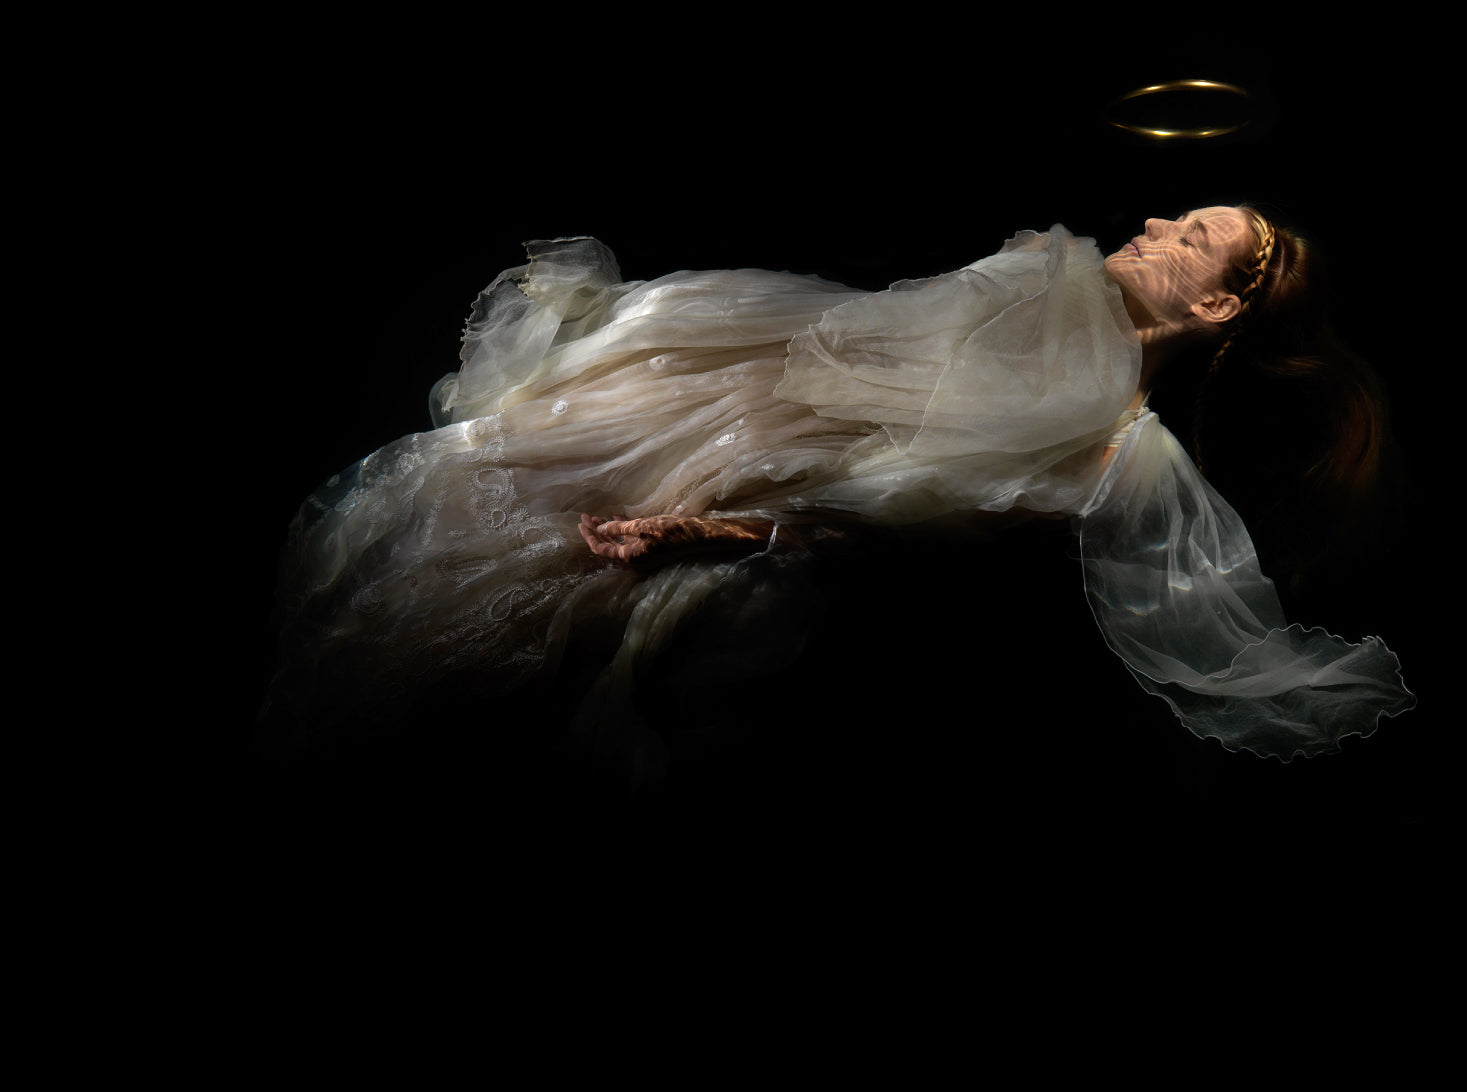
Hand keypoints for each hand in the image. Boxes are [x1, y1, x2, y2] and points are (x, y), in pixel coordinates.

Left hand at [578, 514, 770, 562]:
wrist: (700, 536)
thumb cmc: (672, 531)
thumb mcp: (643, 526)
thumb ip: (620, 528)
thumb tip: (600, 529)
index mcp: (630, 558)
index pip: (602, 549)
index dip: (589, 536)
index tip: (581, 522)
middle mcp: (635, 560)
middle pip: (608, 547)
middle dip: (596, 532)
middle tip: (585, 517)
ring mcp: (643, 555)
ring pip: (619, 543)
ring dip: (608, 530)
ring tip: (597, 517)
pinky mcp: (652, 548)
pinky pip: (631, 540)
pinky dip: (622, 530)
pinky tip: (617, 518)